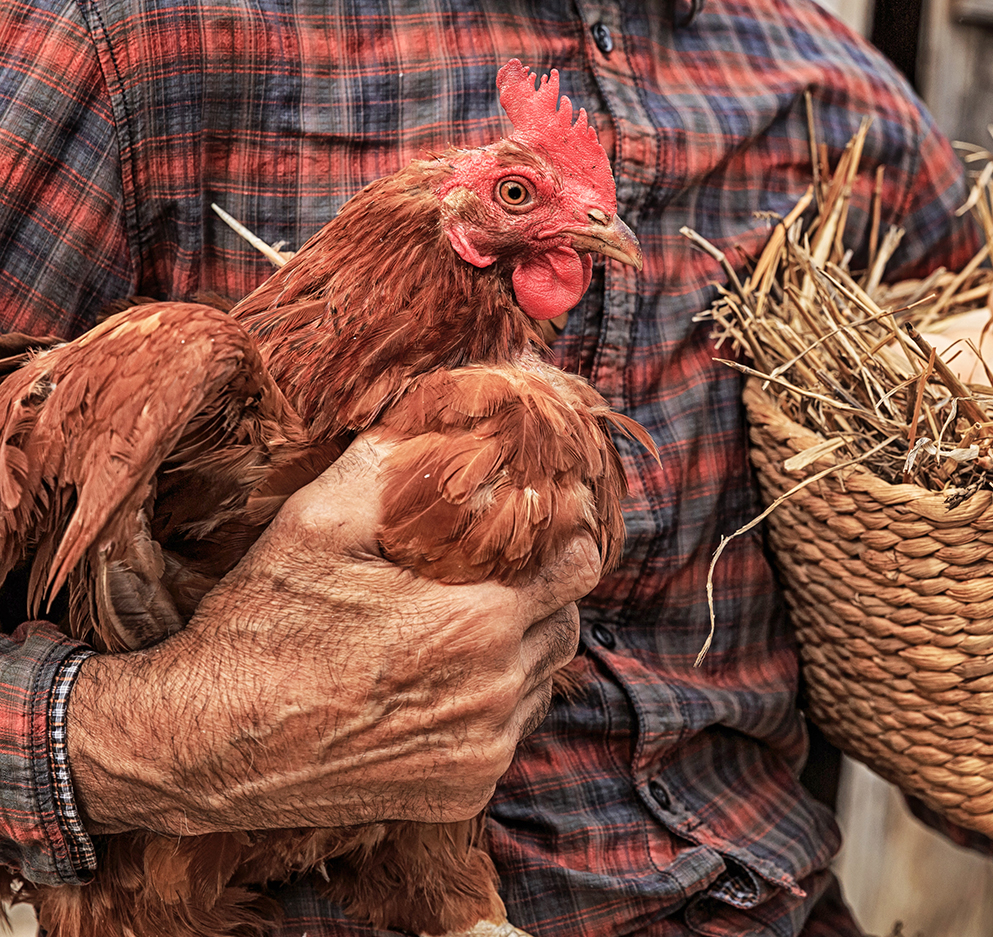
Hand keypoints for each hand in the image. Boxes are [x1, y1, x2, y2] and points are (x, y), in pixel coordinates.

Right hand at [67, 433, 593, 834]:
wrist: (201, 743)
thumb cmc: (259, 624)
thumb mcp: (317, 520)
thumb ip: (394, 461)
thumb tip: (447, 413)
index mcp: (479, 619)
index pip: (579, 564)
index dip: (568, 533)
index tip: (551, 518)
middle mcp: (495, 690)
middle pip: (568, 623)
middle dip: (543, 592)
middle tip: (496, 574)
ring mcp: (483, 748)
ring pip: (543, 680)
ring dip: (520, 648)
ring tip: (459, 628)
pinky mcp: (462, 789)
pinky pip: (509, 733)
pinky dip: (492, 705)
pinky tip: (438, 684)